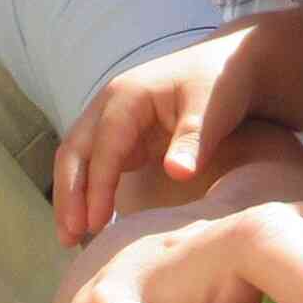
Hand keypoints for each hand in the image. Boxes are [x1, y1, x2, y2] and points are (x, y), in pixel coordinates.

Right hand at [55, 15, 302, 241]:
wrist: (233, 64)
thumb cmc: (223, 82)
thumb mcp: (213, 109)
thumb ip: (193, 140)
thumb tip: (176, 174)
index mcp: (126, 96)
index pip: (102, 147)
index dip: (97, 187)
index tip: (97, 224)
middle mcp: (110, 106)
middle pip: (75, 152)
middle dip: (69, 195)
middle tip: (69, 238)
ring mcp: (112, 120)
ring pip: (78, 159)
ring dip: (72, 196)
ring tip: (71, 238)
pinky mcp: (123, 135)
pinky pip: (95, 164)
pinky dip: (88, 190)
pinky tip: (91, 220)